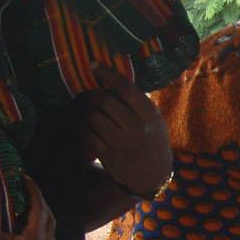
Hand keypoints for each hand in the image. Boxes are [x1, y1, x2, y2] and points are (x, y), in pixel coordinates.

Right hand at [0, 175, 56, 239]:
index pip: (40, 209)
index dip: (33, 191)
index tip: (24, 178)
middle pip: (49, 222)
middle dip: (39, 204)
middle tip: (26, 191)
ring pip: (48, 236)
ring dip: (40, 220)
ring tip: (24, 208)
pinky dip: (37, 235)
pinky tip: (22, 231)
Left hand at [83, 63, 171, 196]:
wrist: (153, 174)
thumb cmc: (153, 139)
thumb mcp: (154, 118)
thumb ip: (138, 101)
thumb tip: (112, 78)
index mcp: (148, 114)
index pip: (124, 88)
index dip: (106, 74)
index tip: (93, 65)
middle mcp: (134, 127)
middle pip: (104, 100)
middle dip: (93, 93)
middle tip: (90, 91)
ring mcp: (119, 142)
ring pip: (93, 116)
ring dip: (86, 109)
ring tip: (88, 106)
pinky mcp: (106, 154)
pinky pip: (87, 133)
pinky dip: (84, 125)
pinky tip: (88, 123)